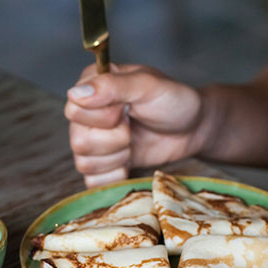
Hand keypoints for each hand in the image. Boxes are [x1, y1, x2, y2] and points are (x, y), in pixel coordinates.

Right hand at [65, 63, 204, 186]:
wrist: (193, 129)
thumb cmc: (174, 101)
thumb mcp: (148, 86)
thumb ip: (112, 86)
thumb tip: (74, 94)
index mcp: (91, 85)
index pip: (74, 110)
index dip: (104, 117)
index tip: (127, 110)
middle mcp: (86, 113)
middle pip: (78, 141)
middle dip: (115, 139)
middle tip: (133, 127)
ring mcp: (92, 140)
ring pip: (84, 163)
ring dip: (117, 157)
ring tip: (134, 142)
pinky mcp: (102, 165)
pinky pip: (93, 182)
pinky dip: (116, 175)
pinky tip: (131, 160)